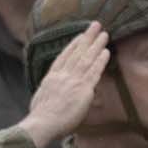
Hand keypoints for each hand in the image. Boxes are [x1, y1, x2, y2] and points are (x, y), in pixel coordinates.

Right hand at [18, 23, 109, 147]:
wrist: (42, 122)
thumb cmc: (41, 117)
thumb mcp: (42, 99)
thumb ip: (52, 93)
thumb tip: (55, 95)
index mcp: (51, 77)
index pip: (64, 57)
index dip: (73, 45)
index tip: (79, 35)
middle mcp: (62, 75)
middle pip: (76, 52)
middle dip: (87, 37)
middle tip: (95, 25)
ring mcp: (72, 80)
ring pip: (86, 58)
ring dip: (96, 44)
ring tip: (104, 33)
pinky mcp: (82, 88)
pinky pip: (93, 71)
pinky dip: (100, 60)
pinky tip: (106, 51)